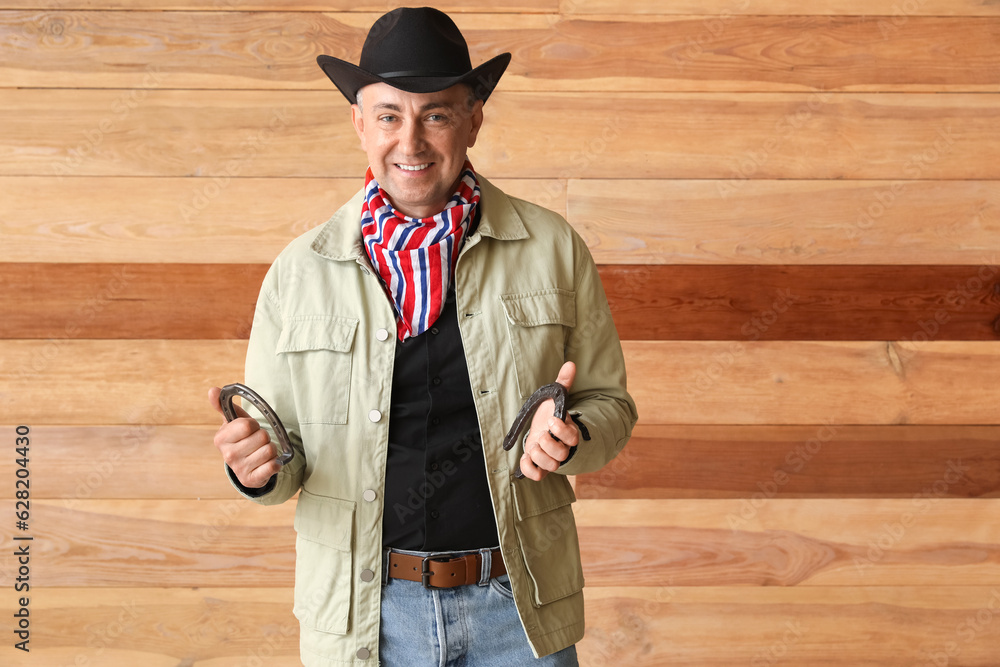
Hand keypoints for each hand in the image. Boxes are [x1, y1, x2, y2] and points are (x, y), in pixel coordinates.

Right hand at [208, 386, 279, 488]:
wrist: (245, 466)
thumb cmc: (241, 439)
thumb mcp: (232, 422)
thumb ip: (222, 406)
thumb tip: (212, 390)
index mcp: (221, 439)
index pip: (248, 425)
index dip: (254, 425)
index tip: (249, 429)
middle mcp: (228, 455)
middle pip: (262, 437)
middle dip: (264, 437)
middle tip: (256, 442)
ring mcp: (240, 469)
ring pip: (270, 450)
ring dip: (270, 449)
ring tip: (261, 451)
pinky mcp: (252, 480)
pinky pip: (273, 466)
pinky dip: (275, 463)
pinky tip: (267, 463)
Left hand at [519, 362, 579, 481]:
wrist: (542, 431)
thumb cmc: (550, 415)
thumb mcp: (555, 398)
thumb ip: (563, 383)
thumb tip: (570, 364)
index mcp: (568, 432)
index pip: (572, 438)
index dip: (562, 431)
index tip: (551, 420)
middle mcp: (561, 449)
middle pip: (561, 455)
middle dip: (548, 445)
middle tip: (540, 434)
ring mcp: (550, 459)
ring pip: (551, 467)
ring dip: (539, 456)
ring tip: (532, 446)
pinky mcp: (539, 467)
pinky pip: (537, 475)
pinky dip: (529, 469)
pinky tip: (524, 457)